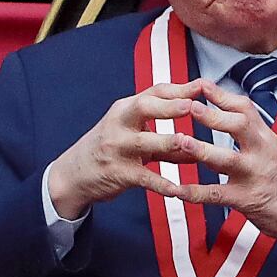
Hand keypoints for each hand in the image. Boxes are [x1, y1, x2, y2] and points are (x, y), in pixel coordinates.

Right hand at [43, 79, 218, 217]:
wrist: (74, 174)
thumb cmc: (112, 151)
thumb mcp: (135, 137)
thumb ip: (167, 142)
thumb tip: (200, 146)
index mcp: (126, 110)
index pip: (153, 93)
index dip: (179, 89)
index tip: (203, 85)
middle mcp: (119, 124)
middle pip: (143, 108)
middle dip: (168, 106)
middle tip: (191, 106)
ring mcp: (117, 147)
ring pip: (143, 142)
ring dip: (167, 142)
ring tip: (189, 143)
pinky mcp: (117, 172)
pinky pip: (142, 177)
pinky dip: (161, 184)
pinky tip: (177, 190)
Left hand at [50, 79, 276, 258]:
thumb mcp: (273, 152)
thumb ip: (251, 135)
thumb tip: (229, 113)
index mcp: (267, 139)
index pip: (246, 109)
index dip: (221, 95)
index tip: (199, 84)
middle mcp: (263, 153)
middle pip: (238, 126)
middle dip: (211, 114)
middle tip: (185, 104)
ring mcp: (255, 176)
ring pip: (225, 159)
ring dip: (200, 149)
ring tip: (177, 141)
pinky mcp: (248, 200)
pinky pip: (217, 195)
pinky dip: (194, 193)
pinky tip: (174, 190)